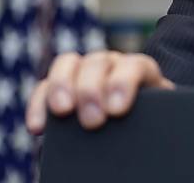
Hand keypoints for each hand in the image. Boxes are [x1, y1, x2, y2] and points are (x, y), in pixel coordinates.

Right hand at [26, 51, 174, 133]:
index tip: (117, 111)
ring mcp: (84, 70)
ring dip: (62, 87)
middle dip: (92, 91)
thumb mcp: (155, 117)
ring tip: (63, 113)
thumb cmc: (149, 119)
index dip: (124, 84)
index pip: (134, 65)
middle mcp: (112, 63)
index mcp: (140, 69)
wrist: (139, 120)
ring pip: (68, 64)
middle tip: (92, 121)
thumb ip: (149, 117)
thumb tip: (134, 130)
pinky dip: (39, 104)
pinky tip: (38, 127)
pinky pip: (44, 86)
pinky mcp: (60, 85)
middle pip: (98, 63)